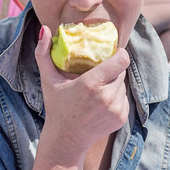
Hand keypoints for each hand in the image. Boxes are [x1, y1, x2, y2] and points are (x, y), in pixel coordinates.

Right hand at [35, 25, 129, 162]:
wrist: (66, 139)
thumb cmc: (56, 108)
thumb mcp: (48, 80)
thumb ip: (44, 54)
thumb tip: (44, 29)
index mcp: (91, 84)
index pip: (121, 60)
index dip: (119, 54)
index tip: (113, 53)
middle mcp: (106, 97)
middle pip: (121, 72)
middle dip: (113, 70)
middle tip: (99, 73)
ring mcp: (115, 109)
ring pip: (123, 86)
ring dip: (114, 84)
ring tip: (99, 88)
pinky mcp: (121, 119)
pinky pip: (124, 100)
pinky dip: (116, 98)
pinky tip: (102, 102)